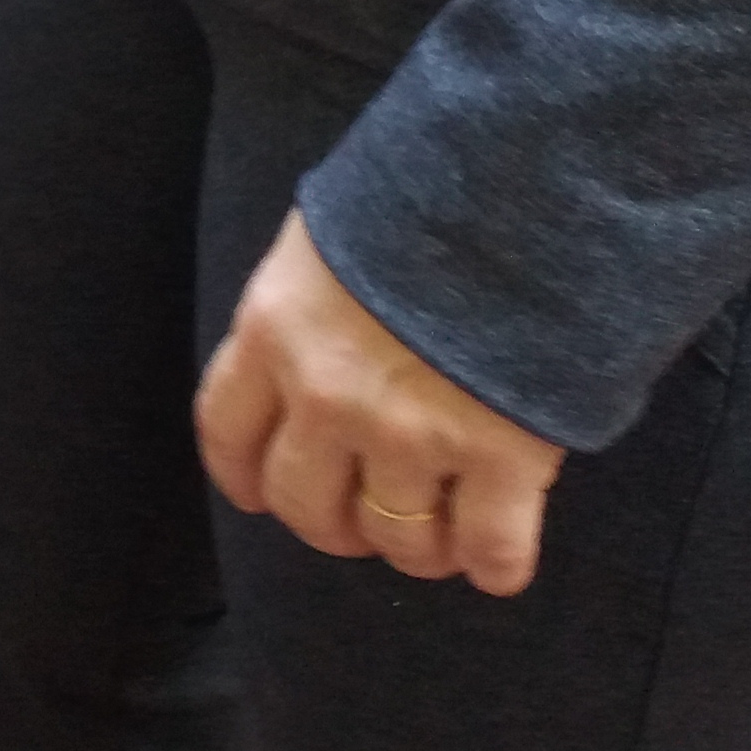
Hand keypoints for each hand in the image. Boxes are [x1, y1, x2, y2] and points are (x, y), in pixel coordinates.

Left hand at [195, 210, 563, 597]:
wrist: (522, 185)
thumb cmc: (423, 190)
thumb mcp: (330, 229)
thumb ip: (309, 300)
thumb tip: (310, 338)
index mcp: (273, 333)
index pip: (227, 432)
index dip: (247, 476)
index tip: (264, 496)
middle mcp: (327, 396)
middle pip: (307, 504)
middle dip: (335, 526)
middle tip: (365, 522)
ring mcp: (412, 433)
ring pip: (397, 538)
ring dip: (417, 549)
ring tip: (438, 536)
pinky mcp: (501, 458)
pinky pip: (489, 548)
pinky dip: (495, 565)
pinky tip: (498, 560)